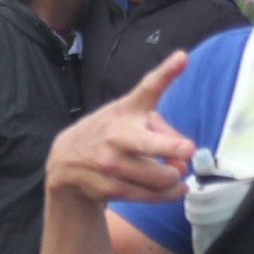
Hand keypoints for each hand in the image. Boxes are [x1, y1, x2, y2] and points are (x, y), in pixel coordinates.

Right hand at [45, 52, 193, 208]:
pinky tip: (176, 189)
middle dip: (170, 147)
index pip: (147, 89)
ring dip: (173, 178)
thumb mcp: (129, 116)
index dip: (166, 73)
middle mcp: (117, 135)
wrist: (66, 160)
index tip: (182, 59)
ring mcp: (111, 163)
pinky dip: (167, 194)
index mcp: (126, 110)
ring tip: (179, 176)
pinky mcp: (110, 187)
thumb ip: (162, 127)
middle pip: (148, 144)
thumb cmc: (109, 133)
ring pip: (155, 176)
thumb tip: (185, 154)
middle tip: (187, 150)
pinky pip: (148, 195)